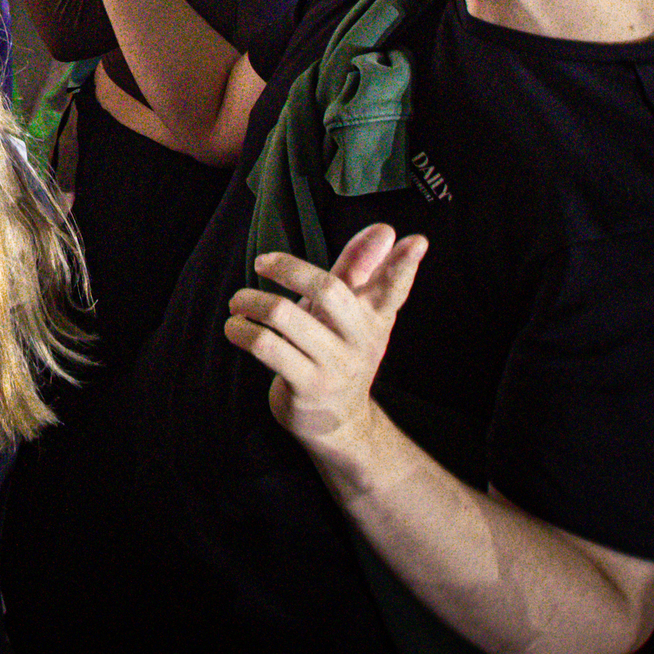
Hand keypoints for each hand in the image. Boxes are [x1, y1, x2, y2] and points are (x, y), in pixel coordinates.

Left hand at [225, 223, 428, 466]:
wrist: (337, 423)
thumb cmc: (337, 351)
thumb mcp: (352, 313)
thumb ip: (361, 269)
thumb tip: (386, 230)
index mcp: (376, 317)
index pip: (394, 289)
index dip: (404, 266)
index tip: (418, 240)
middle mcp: (361, 340)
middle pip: (330, 290)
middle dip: (290, 268)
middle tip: (261, 261)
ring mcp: (335, 365)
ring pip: (285, 315)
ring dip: (251, 301)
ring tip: (238, 302)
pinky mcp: (307, 385)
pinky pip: (266, 346)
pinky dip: (241, 330)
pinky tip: (235, 327)